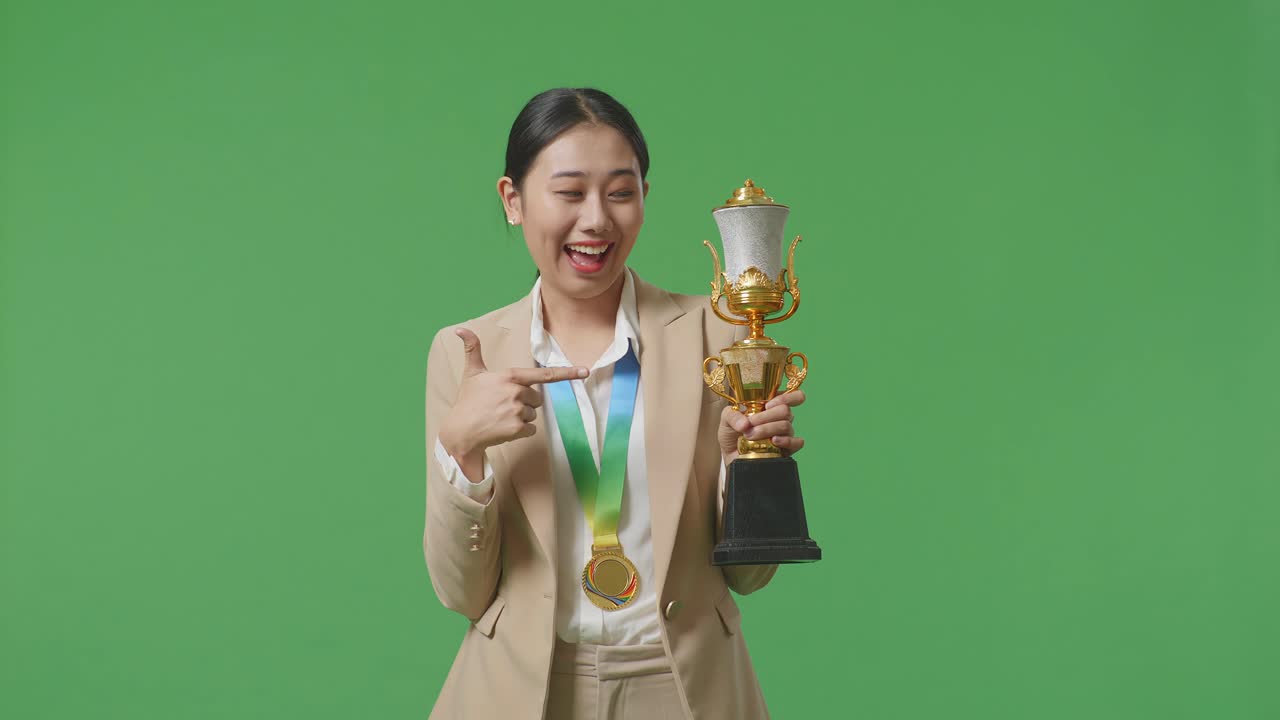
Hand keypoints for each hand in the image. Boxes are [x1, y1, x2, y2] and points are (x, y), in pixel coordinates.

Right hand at [439, 328, 587, 469]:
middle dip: (525, 402)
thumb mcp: (472, 373)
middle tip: (503, 405)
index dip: (568, 372)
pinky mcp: (517, 428)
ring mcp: (518, 410)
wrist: (461, 431)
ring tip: (501, 417)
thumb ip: (472, 349)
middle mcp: (516, 392)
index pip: (544, 374)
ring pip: (533, 414)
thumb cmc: (467, 401)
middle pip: (537, 398)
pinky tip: (503, 429)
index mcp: (510, 376)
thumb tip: (460, 328)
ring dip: (521, 418)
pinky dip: (520, 432)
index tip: (586, 371)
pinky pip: (530, 430)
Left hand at [718, 390, 806, 464]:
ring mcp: (784, 433)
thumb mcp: (726, 419)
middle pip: (786, 411)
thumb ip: (732, 416)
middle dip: (766, 417)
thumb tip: (745, 424)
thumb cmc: (731, 433)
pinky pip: (796, 443)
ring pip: (786, 426)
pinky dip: (786, 441)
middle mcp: (780, 418)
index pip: (793, 396)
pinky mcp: (786, 449)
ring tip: (750, 435)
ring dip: (767, 429)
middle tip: (750, 424)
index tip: (768, 404)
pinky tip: (774, 441)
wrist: (730, 455)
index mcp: (771, 405)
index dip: (787, 397)